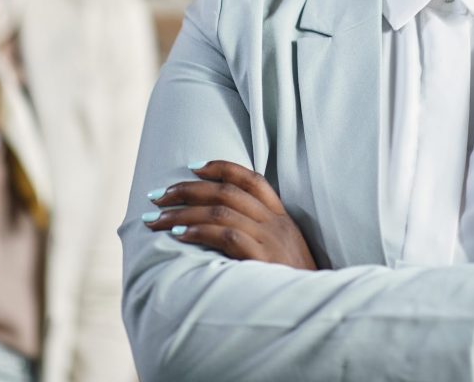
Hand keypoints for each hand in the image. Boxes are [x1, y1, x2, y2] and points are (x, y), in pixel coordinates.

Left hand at [144, 160, 316, 270]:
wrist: (315, 306)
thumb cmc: (293, 282)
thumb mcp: (284, 249)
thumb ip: (260, 232)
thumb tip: (219, 223)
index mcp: (281, 216)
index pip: (251, 179)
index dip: (221, 168)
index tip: (192, 167)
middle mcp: (275, 223)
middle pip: (226, 192)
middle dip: (187, 190)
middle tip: (158, 196)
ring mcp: (269, 239)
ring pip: (220, 211)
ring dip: (183, 212)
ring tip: (157, 219)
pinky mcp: (262, 259)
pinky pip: (226, 236)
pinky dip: (199, 232)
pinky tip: (178, 235)